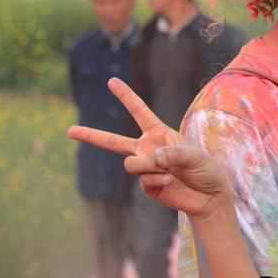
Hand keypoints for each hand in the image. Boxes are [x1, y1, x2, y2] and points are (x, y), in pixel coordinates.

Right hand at [67, 78, 230, 218]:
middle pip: (113, 141)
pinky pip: (143, 179)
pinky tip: (170, 183)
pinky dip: (158, 180)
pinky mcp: (146, 185)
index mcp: (159, 133)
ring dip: (149, 166)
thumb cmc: (205, 169)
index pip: (139, 111)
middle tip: (68, 130)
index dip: (126, 96)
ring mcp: (145, 167)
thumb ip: (172, 154)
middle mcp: (148, 148)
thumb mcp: (194, 154)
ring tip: (169, 171)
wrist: (209, 196)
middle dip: (91, 135)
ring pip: (130, 164)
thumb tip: (149, 159)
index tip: (111, 81)